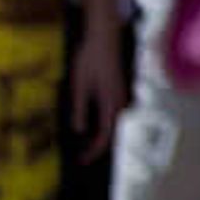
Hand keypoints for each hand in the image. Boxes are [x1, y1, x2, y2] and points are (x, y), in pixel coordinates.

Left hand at [70, 33, 125, 162]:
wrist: (104, 38)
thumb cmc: (89, 59)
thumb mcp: (78, 85)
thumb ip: (79, 109)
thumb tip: (78, 131)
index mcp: (110, 104)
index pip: (104, 136)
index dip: (93, 152)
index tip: (81, 162)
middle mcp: (120, 103)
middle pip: (110, 133)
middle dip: (95, 147)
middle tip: (80, 157)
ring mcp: (121, 97)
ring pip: (111, 124)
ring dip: (98, 136)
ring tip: (83, 144)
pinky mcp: (118, 92)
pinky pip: (111, 115)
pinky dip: (101, 124)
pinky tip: (91, 124)